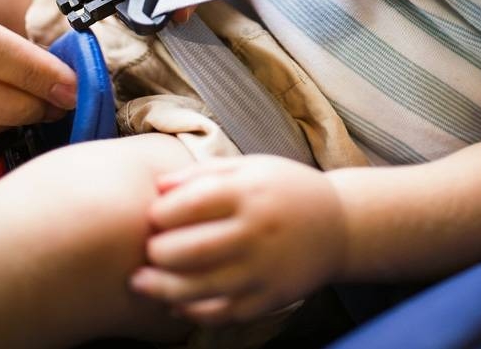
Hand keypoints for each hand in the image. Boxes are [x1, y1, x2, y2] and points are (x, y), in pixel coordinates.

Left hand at [130, 156, 346, 324]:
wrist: (339, 226)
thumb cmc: (286, 190)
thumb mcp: (251, 167)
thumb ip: (203, 174)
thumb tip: (157, 188)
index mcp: (250, 192)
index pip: (190, 205)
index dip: (160, 214)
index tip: (152, 216)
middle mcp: (256, 232)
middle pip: (189, 250)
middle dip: (157, 252)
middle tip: (148, 249)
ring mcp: (263, 270)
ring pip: (199, 288)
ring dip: (161, 288)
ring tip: (141, 282)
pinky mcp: (269, 299)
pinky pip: (221, 313)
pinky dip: (191, 312)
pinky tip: (175, 303)